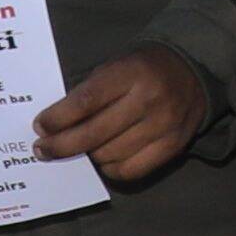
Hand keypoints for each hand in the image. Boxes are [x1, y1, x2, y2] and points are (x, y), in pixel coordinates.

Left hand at [25, 44, 217, 186]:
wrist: (194, 70)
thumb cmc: (143, 68)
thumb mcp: (116, 65)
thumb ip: (89, 92)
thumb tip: (54, 125)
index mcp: (132, 73)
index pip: (86, 102)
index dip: (58, 119)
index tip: (41, 127)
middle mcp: (149, 99)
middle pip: (94, 133)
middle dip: (61, 145)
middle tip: (44, 149)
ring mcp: (164, 125)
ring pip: (110, 155)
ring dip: (87, 156)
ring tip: (78, 150)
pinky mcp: (173, 146)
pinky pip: (131, 170)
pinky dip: (110, 168)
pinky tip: (103, 159)